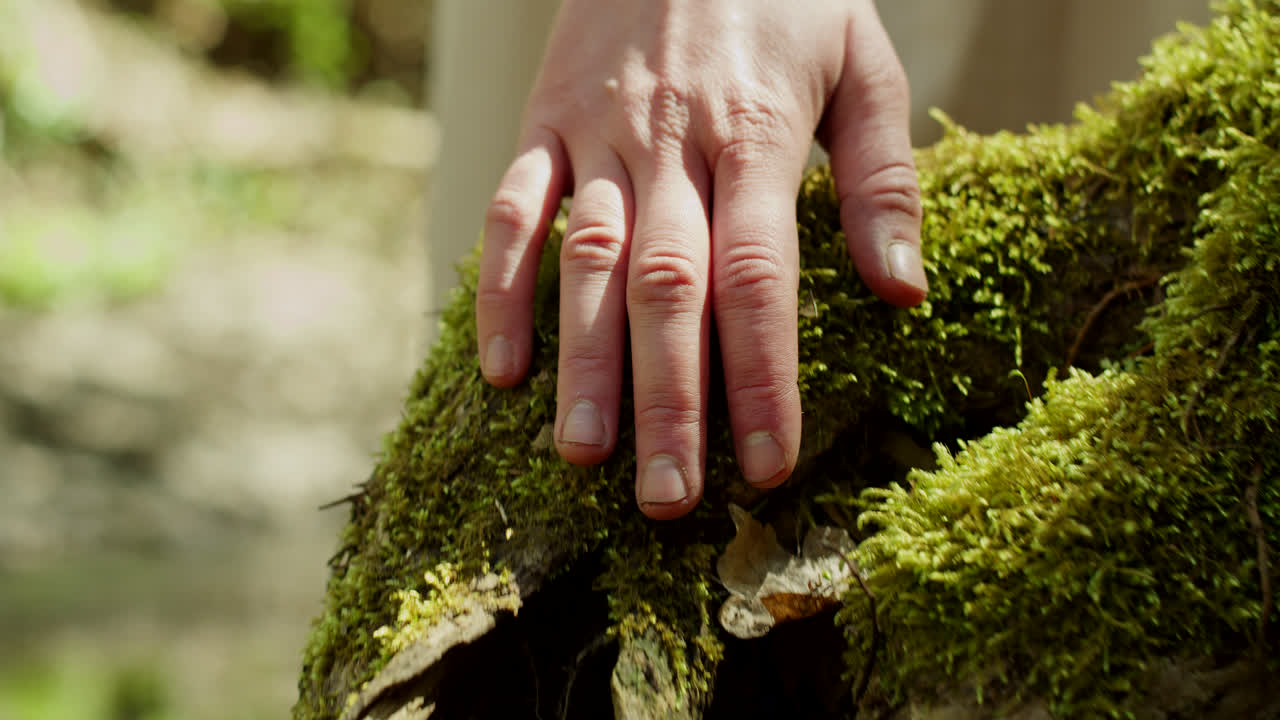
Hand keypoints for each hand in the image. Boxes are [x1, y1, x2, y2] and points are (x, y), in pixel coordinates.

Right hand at [475, 0, 926, 519]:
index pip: (761, 278)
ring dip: (581, 362)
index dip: (763, 377)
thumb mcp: (862, 59)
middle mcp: (671, 144)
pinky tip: (502, 370)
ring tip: (586, 454)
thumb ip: (881, 177)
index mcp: (759, 134)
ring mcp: (597, 134)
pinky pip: (513, 211)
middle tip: (665, 498)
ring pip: (584, 261)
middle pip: (667, 288)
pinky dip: (503, 289)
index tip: (769, 465)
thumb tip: (902, 291)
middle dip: (668, 398)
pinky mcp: (544, 121)